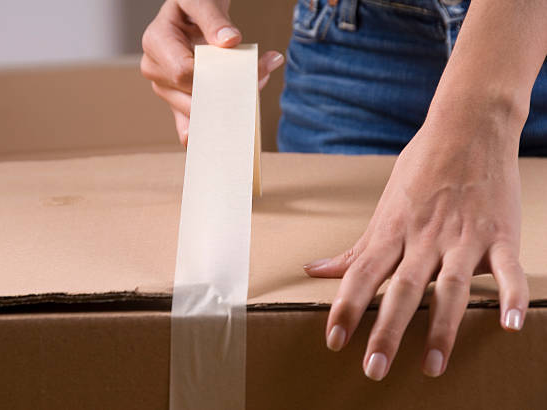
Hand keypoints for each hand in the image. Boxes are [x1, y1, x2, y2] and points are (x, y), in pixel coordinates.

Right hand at [141, 0, 284, 144]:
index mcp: (156, 42)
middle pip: (191, 96)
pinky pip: (189, 127)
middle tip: (258, 82)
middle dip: (227, 93)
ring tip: (252, 89)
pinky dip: (211, 128)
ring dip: (226, 108)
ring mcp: (165, 90)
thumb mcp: (201, 0)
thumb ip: (214, 18)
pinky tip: (229, 131)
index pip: (184, 72)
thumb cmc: (194, 5)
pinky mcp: (177, 103)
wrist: (192, 14)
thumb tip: (230, 41)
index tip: (248, 72)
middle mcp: (155, 69)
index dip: (215, 77)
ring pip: (195, 113)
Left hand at [304, 115, 528, 379]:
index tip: (333, 341)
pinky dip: (511, 295)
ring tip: (433, 365)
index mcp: (393, 231)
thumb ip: (355, 248)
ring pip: (451, 287)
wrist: (467, 127)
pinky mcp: (499, 234)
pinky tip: (508, 326)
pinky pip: (508, 269)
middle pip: (402, 288)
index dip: (346, 307)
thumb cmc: (420, 169)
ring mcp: (463, 237)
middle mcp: (424, 238)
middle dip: (387, 330)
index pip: (362, 275)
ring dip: (443, 326)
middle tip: (374, 369)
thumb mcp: (382, 208)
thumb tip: (314, 271)